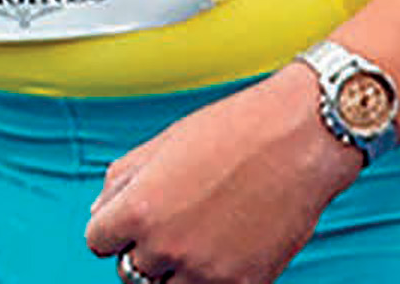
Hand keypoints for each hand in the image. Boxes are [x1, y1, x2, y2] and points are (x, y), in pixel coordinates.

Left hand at [85, 61, 359, 282]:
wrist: (301, 136)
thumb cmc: (238, 130)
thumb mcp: (167, 141)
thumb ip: (124, 178)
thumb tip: (101, 211)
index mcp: (141, 207)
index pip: (98, 242)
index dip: (116, 227)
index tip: (134, 218)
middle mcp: (167, 245)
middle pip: (131, 273)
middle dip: (147, 250)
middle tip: (177, 220)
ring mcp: (204, 270)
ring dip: (177, 269)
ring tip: (204, 230)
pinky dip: (214, 276)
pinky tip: (229, 241)